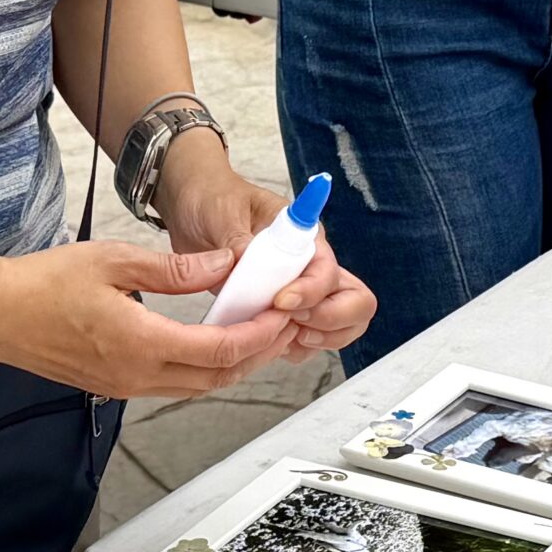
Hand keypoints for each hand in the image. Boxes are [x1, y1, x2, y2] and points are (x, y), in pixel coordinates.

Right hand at [0, 242, 299, 399]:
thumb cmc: (43, 284)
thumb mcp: (113, 261)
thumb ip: (175, 269)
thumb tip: (225, 264)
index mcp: (141, 344)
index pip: (221, 350)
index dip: (260, 334)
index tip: (282, 313)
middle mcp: (138, 375)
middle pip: (218, 377)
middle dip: (258, 353)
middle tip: (282, 324)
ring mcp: (126, 386)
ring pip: (197, 385)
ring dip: (232, 364)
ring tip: (256, 333)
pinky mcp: (115, 385)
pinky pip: (174, 385)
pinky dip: (203, 368)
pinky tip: (213, 343)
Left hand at [157, 132, 377, 353]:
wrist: (197, 210)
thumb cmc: (215, 201)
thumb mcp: (220, 213)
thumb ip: (236, 239)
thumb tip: (244, 259)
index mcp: (302, 236)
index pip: (327, 270)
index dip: (311, 292)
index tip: (280, 301)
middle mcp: (310, 266)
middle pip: (355, 301)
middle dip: (330, 321)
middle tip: (291, 324)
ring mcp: (302, 291)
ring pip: (339, 326)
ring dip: (315, 339)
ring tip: (276, 335)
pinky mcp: (284, 312)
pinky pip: (307, 342)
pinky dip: (295, 349)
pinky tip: (267, 341)